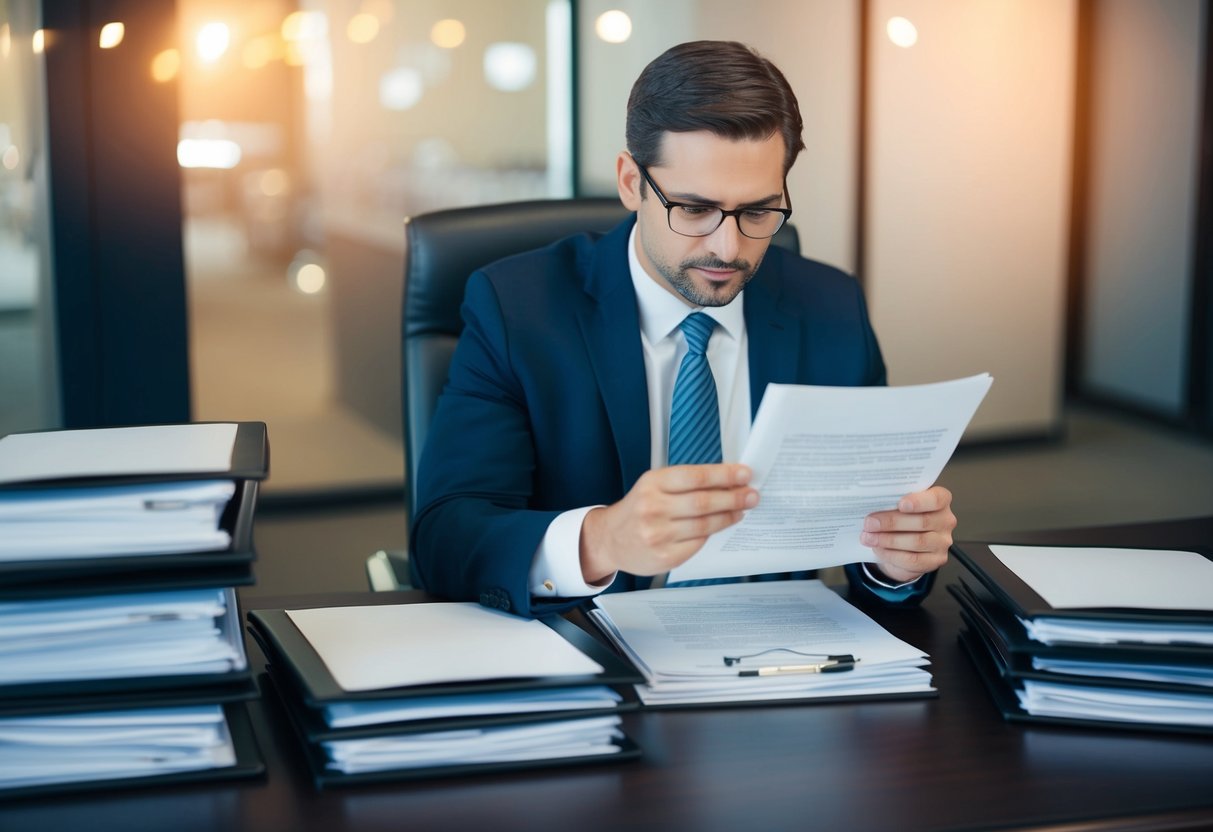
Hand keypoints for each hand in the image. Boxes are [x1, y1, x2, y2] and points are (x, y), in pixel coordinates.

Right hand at [579, 464, 757, 583]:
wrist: (610, 539)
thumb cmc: (638, 509)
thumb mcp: (653, 486)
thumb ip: (685, 483)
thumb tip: (726, 481)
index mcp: (652, 483)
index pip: (695, 477)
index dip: (724, 475)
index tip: (744, 474)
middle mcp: (653, 507)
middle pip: (704, 502)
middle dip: (733, 497)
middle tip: (752, 494)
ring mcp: (658, 534)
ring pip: (705, 524)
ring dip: (729, 516)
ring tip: (742, 509)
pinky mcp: (665, 556)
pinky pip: (698, 543)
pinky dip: (713, 533)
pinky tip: (722, 525)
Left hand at [860, 486, 955, 583]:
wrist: (903, 544)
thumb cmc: (901, 517)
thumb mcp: (898, 505)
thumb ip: (892, 502)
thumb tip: (873, 503)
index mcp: (940, 500)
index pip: (937, 499)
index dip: (919, 501)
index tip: (901, 504)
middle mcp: (945, 520)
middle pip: (922, 521)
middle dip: (892, 522)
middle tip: (870, 523)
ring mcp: (943, 542)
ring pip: (917, 542)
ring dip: (888, 540)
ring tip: (869, 537)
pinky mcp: (936, 560)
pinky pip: (913, 560)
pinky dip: (892, 555)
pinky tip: (878, 549)